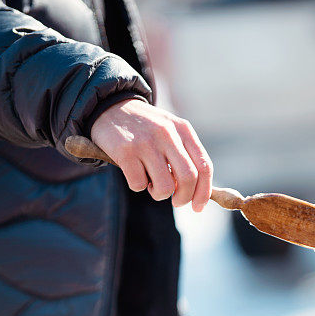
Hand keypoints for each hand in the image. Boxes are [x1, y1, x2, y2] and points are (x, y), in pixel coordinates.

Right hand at [91, 98, 212, 211]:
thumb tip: (198, 193)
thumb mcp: (171, 132)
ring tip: (151, 182)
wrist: (110, 108)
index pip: (204, 166)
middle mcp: (167, 133)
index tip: (197, 207)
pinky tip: (134, 172)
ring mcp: (146, 142)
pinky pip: (139, 185)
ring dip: (159, 194)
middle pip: (188, 178)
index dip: (203, 192)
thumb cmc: (146, 130)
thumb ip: (185, 156)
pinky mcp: (125, 151)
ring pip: (165, 187)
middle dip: (184, 198)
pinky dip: (138, 186)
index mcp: (183, 129)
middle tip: (176, 202)